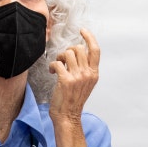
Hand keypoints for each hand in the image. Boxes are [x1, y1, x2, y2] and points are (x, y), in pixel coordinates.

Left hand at [48, 28, 99, 146]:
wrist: (68, 116)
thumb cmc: (74, 99)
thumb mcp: (85, 83)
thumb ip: (85, 68)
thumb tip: (77, 52)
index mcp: (94, 73)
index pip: (95, 50)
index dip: (90, 37)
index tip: (83, 31)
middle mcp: (88, 74)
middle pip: (78, 48)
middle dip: (68, 50)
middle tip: (63, 58)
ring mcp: (77, 77)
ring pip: (67, 53)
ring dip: (59, 56)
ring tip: (57, 65)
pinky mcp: (66, 80)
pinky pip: (57, 62)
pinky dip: (52, 65)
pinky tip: (52, 71)